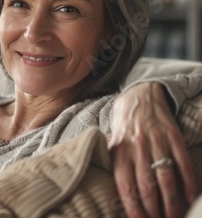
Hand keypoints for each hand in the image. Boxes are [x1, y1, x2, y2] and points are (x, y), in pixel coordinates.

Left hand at [108, 82, 196, 217]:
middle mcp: (136, 148)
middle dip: (154, 210)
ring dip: (172, 202)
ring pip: (165, 178)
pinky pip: (182, 163)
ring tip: (175, 216)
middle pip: (146, 186)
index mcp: (119, 152)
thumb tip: (118, 199)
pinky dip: (188, 183)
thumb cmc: (125, 130)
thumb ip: (117, 168)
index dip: (133, 208)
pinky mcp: (173, 136)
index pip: (125, 186)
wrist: (139, 99)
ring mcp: (156, 141)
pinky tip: (190, 198)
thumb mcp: (114, 146)